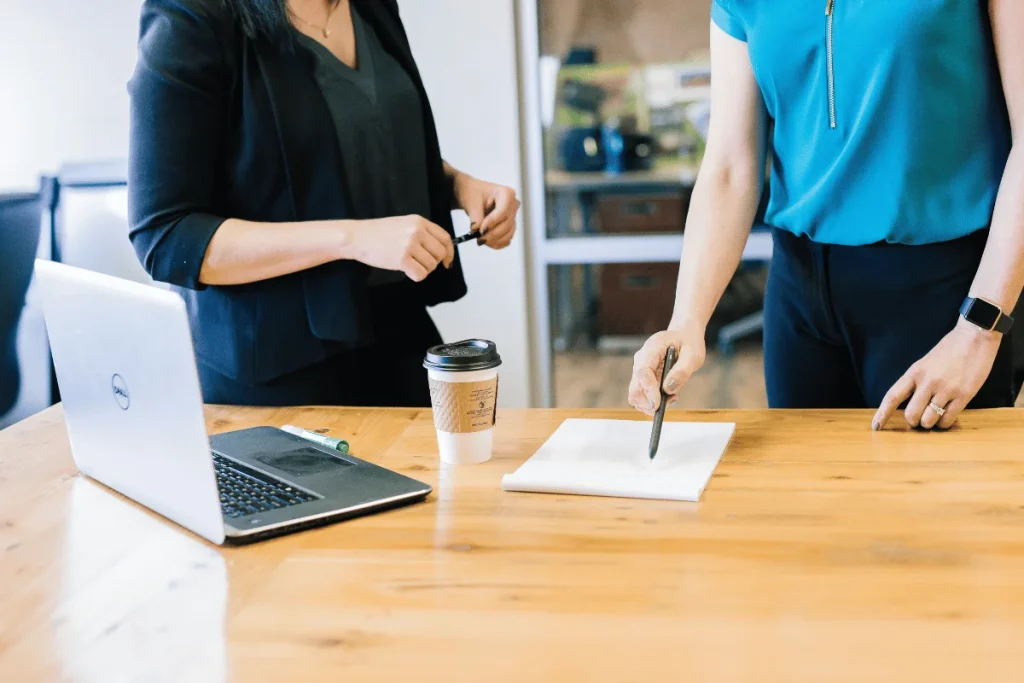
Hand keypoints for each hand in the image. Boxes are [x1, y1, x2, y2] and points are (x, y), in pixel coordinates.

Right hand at [343, 215, 453, 282]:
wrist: (357, 237)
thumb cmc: (378, 233)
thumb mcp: (403, 224)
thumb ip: (422, 233)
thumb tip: (441, 250)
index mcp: (419, 222)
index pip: (445, 238)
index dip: (449, 252)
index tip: (447, 261)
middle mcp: (417, 232)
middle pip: (440, 253)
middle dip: (433, 263)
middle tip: (421, 263)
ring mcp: (409, 245)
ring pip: (431, 265)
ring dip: (423, 269)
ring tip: (409, 264)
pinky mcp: (401, 259)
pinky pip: (420, 274)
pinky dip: (415, 276)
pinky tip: (406, 270)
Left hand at [452, 172, 519, 248]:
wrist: (472, 195)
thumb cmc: (473, 193)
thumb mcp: (471, 202)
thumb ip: (476, 217)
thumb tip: (477, 231)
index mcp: (506, 193)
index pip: (503, 211)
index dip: (492, 222)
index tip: (480, 230)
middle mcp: (513, 205)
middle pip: (507, 225)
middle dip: (492, 234)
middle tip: (478, 238)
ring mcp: (513, 217)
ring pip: (508, 234)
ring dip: (494, 240)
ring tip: (480, 239)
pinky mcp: (509, 227)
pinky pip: (506, 239)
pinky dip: (496, 243)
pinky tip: (486, 241)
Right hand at [628, 325, 705, 415]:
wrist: (683, 336)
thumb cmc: (689, 343)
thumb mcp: (693, 355)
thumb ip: (682, 371)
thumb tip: (668, 390)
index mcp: (652, 348)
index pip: (643, 371)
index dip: (649, 390)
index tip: (658, 404)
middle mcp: (641, 359)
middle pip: (635, 388)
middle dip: (649, 402)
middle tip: (671, 401)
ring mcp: (639, 369)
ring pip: (636, 395)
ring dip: (652, 403)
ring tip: (673, 396)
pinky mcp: (642, 378)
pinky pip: (642, 395)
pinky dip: (653, 401)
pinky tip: (668, 395)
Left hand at [873, 319, 1001, 430]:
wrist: (974, 337)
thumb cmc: (948, 350)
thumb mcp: (924, 363)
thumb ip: (915, 382)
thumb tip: (908, 404)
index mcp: (914, 372)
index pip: (892, 397)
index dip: (882, 414)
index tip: (876, 426)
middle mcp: (927, 382)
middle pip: (911, 414)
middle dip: (913, 422)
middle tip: (918, 421)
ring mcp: (946, 389)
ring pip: (929, 420)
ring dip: (929, 424)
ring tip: (934, 418)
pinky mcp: (964, 395)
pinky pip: (948, 418)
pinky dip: (944, 423)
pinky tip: (945, 418)